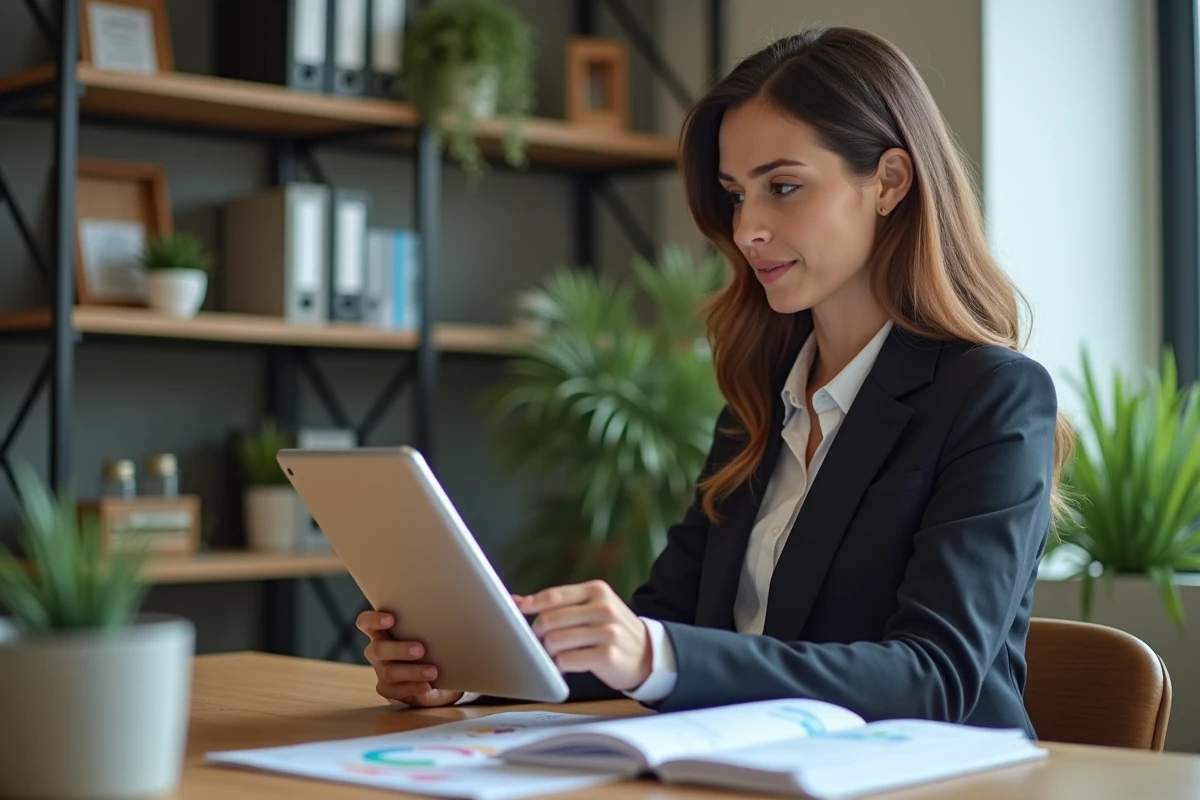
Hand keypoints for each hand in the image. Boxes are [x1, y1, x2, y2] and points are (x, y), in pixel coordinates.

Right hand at [357, 610, 464, 707]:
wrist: (439, 674)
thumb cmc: (431, 644)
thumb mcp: (428, 632)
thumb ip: (427, 623)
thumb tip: (450, 613)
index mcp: (382, 631)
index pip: (366, 622)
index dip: (373, 620)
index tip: (391, 619)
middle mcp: (378, 651)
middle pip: (377, 649)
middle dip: (399, 649)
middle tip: (421, 649)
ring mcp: (382, 672)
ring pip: (390, 672)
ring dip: (412, 671)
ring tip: (432, 671)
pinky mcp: (390, 690)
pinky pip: (397, 691)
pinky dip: (414, 687)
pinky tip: (427, 686)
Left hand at [514, 580, 651, 691]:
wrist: (648, 655)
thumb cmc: (612, 630)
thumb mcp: (593, 607)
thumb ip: (559, 603)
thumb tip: (517, 600)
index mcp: (597, 590)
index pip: (553, 596)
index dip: (531, 605)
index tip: (518, 612)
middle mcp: (603, 608)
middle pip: (549, 619)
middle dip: (538, 634)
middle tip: (541, 642)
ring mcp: (607, 631)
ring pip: (555, 641)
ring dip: (548, 652)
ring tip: (555, 655)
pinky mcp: (607, 655)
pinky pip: (567, 660)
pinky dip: (560, 665)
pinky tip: (565, 665)